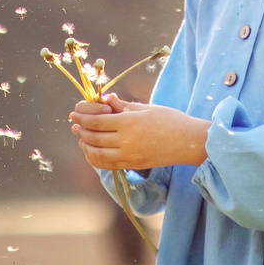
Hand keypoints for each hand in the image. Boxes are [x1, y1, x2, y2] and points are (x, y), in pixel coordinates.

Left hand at [68, 93, 210, 170]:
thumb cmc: (171, 120)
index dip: (82, 118)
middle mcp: (126, 141)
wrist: (189, 142)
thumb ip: (124, 106)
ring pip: (98, 153)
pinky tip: (93, 152)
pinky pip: (108, 164)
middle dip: (81, 131)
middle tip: (74, 125)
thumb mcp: (146, 108)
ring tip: (81, 139)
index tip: (74, 114)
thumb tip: (107, 99)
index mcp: (129, 123)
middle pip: (94, 137)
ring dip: (86, 146)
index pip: (97, 121)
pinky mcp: (133, 165)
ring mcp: (129, 155)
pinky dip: (96, 159)